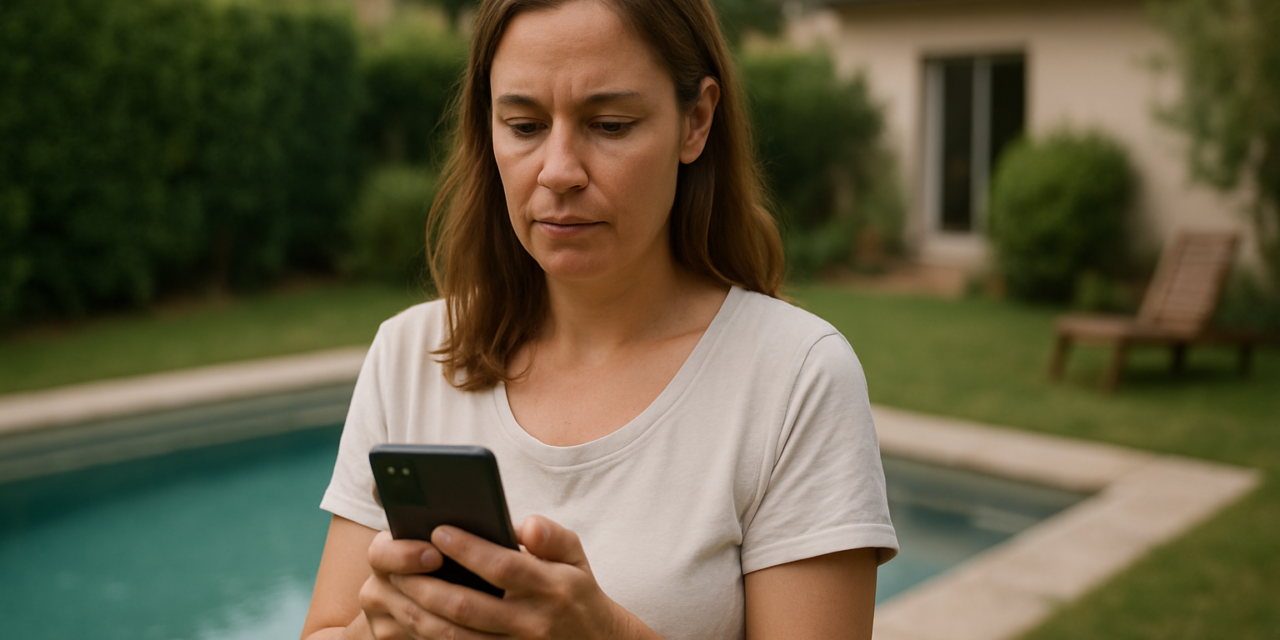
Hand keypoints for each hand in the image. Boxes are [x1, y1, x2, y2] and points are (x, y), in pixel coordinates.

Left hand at [359, 515, 657, 638]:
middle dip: (429, 585)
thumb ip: (552, 536)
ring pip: (456, 637)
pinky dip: (431, 638)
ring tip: (399, 591)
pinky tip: (412, 619)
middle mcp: (533, 623)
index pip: (503, 566)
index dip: (467, 549)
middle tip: (402, 565)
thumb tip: (524, 524)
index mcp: (553, 587)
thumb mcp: (576, 559)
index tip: (438, 530)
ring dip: (421, 615)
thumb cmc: (576, 592)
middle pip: (468, 607)